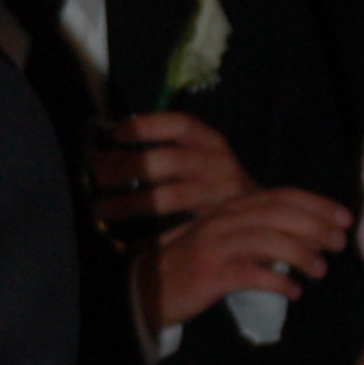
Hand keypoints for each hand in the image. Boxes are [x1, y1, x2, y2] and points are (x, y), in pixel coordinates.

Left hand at [90, 111, 253, 229]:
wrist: (266, 215)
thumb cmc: (211, 182)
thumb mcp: (198, 157)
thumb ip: (163, 151)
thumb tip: (105, 155)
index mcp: (210, 141)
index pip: (181, 124)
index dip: (147, 126)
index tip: (116, 133)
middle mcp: (218, 164)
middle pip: (170, 160)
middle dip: (129, 166)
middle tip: (98, 175)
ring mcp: (221, 195)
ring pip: (171, 197)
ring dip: (130, 203)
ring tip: (100, 208)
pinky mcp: (218, 224)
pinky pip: (178, 230)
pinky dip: (150, 237)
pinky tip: (126, 240)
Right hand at [137, 185, 351, 337]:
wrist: (142, 290)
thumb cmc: (186, 266)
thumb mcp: (219, 239)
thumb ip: (252, 231)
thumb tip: (302, 236)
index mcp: (226, 209)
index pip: (278, 195)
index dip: (316, 204)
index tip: (343, 218)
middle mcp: (221, 221)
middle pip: (278, 213)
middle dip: (315, 225)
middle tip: (338, 244)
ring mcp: (214, 247)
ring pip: (269, 240)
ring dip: (302, 254)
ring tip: (320, 270)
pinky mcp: (209, 274)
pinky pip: (252, 274)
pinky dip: (279, 282)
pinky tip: (294, 293)